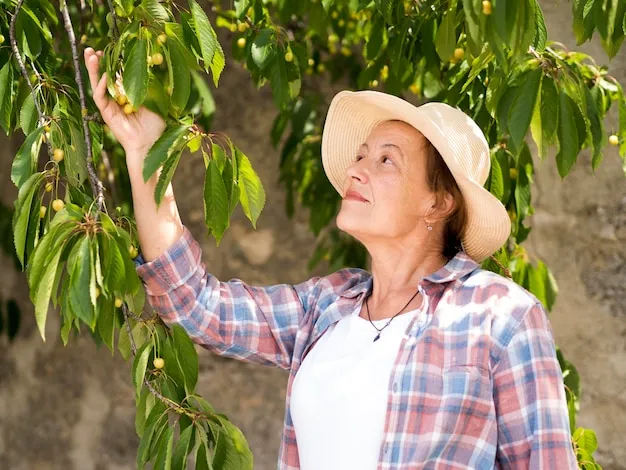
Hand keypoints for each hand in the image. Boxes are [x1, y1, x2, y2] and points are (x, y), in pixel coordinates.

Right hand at [84, 47, 165, 165]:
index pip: (115, 75)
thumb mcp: (153, 100)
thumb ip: (146, 87)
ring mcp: (109, 106)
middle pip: (102, 77)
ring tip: (91, 56)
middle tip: (92, 49)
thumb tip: (146, 68)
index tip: (110, 50)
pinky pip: (100, 97)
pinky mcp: (106, 114)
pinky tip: (102, 76)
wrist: (150, 143)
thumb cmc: (154, 125)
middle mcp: (115, 99)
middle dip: (96, 63)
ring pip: (97, 84)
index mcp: (126, 95)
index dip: (111, 63)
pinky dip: (100, 86)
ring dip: (93, 70)